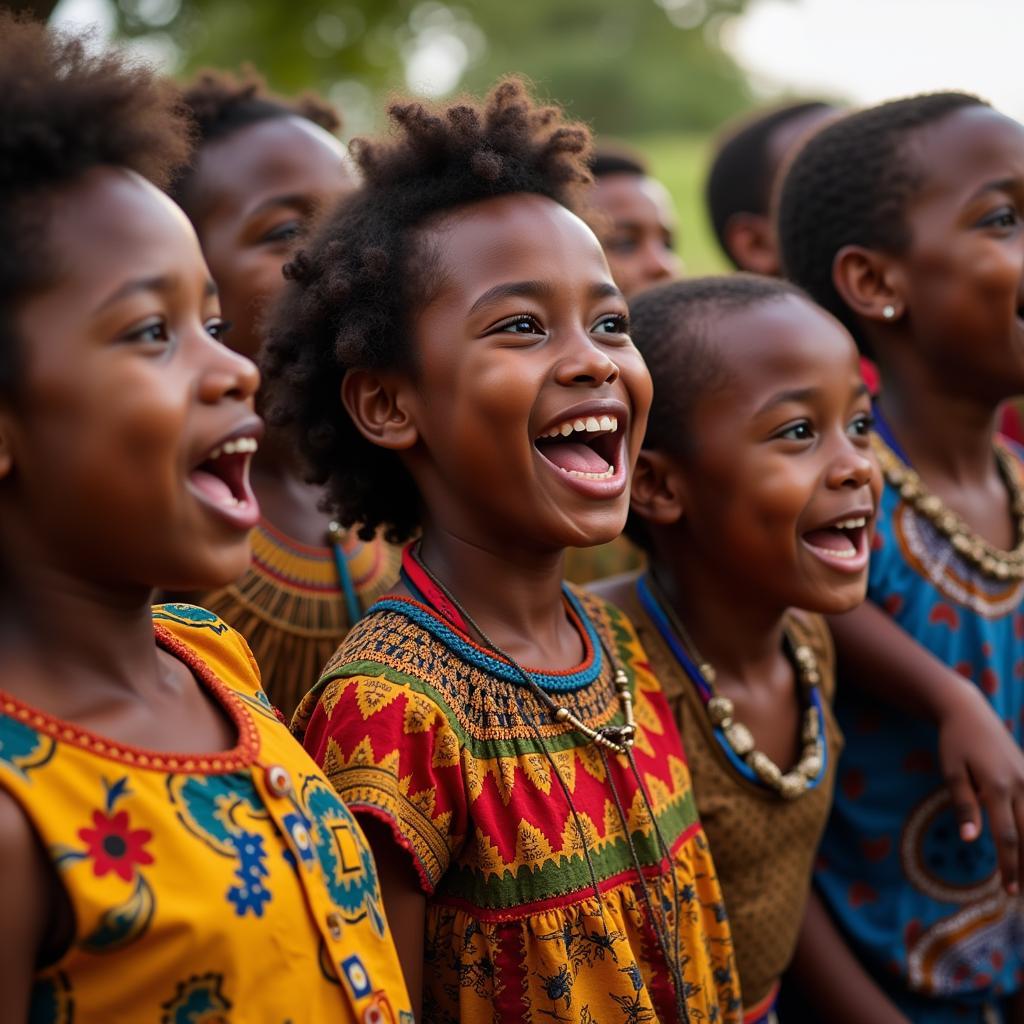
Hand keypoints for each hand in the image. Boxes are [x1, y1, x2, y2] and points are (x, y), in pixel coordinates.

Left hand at [938, 681, 1023, 893]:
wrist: (970, 711)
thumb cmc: (954, 742)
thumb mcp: (951, 770)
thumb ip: (963, 804)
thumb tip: (971, 840)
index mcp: (998, 787)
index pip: (1007, 837)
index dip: (1009, 865)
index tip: (1009, 889)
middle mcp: (1022, 785)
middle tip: (1023, 892)